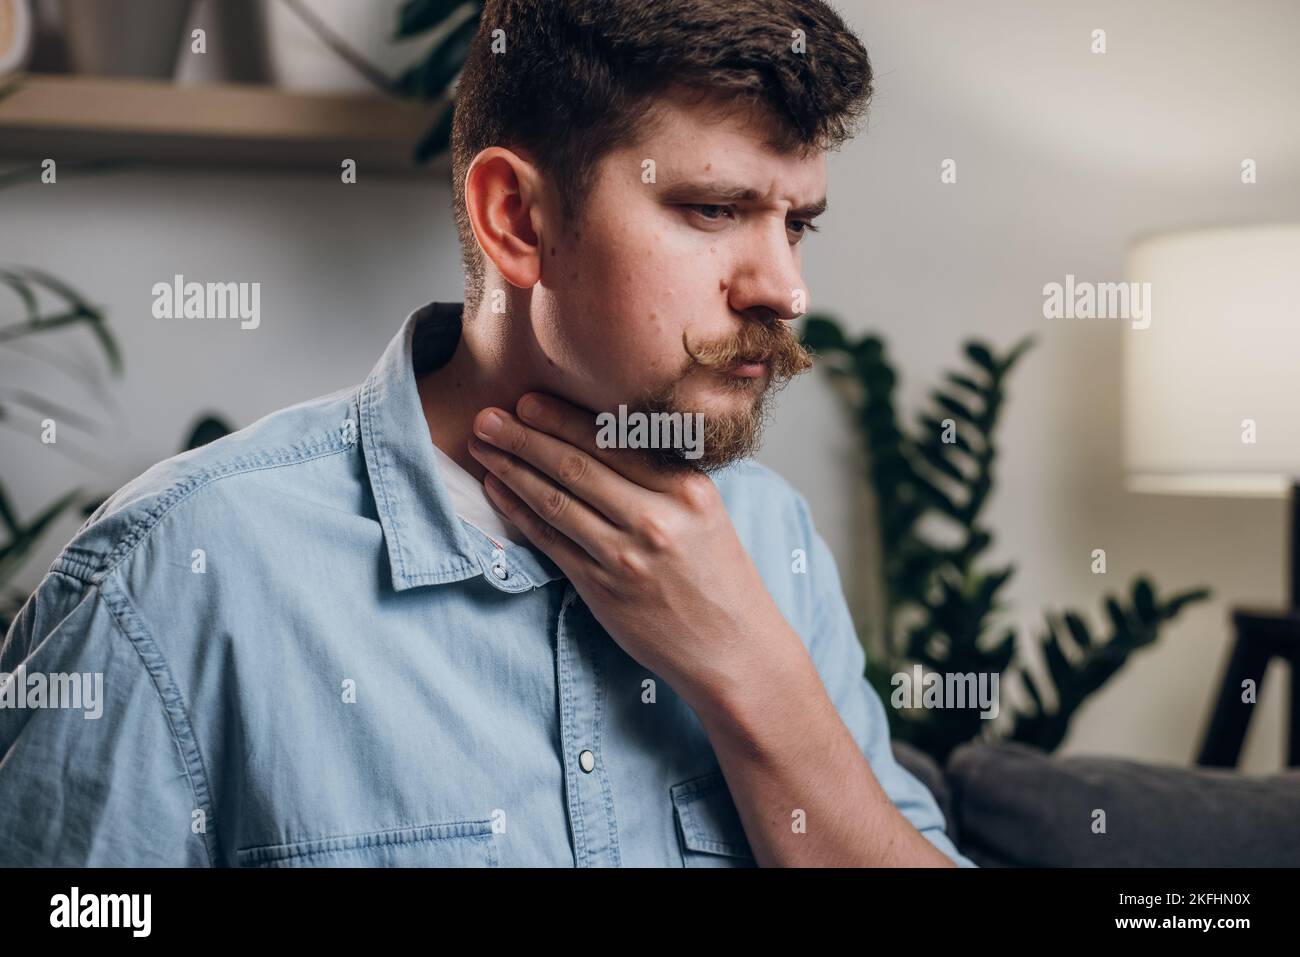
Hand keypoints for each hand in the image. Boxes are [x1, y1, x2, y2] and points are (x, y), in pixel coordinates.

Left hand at [467, 392, 797, 713]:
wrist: (733, 649)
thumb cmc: (718, 577)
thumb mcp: (705, 512)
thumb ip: (661, 476)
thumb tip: (604, 434)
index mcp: (686, 489)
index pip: (613, 441)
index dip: (563, 419)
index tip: (527, 400)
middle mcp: (656, 518)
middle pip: (576, 466)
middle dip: (524, 437)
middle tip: (488, 417)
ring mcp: (626, 556)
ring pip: (555, 501)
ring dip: (511, 470)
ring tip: (481, 447)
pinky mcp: (603, 589)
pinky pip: (551, 542)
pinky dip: (519, 512)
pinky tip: (497, 491)